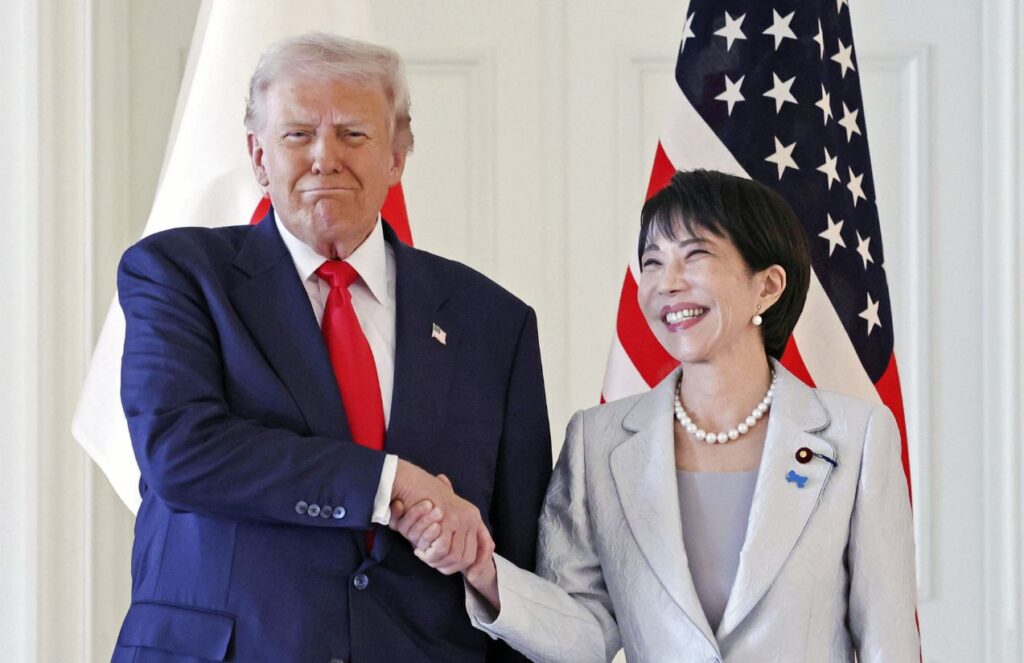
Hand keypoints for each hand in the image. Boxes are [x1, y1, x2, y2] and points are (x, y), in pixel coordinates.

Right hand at [391, 474, 500, 609]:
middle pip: (468, 557)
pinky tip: (421, 551)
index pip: (486, 546)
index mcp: (473, 515)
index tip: (472, 576)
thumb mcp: (444, 508)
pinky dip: (431, 555)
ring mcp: (460, 518)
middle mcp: (470, 517)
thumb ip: (453, 526)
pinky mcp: (447, 520)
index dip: (480, 563)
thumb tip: (467, 557)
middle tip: (433, 562)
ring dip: (438, 562)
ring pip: (455, 556)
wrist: (409, 479)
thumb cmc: (424, 494)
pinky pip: (443, 549)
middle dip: (451, 567)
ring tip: (425, 555)